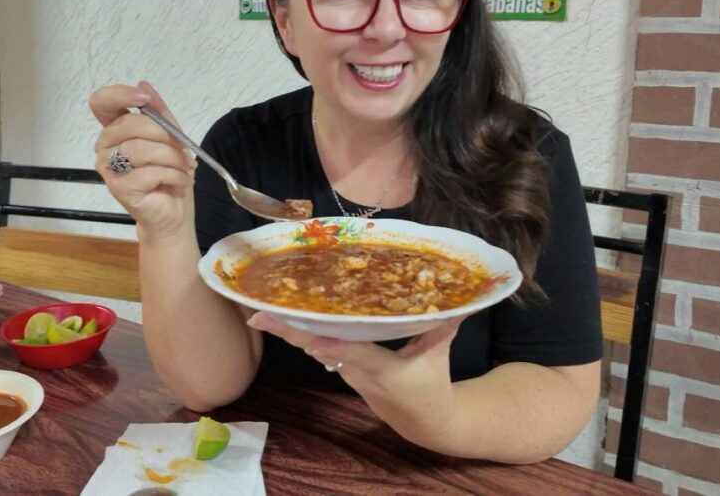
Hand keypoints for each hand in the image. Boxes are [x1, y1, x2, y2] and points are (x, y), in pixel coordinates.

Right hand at [90, 81, 197, 238]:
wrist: (173, 213)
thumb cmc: (169, 174)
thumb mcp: (171, 137)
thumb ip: (159, 112)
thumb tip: (143, 84)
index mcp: (115, 129)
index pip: (101, 102)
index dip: (119, 94)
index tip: (144, 99)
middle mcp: (105, 146)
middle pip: (129, 124)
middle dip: (164, 134)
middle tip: (185, 149)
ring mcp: (108, 168)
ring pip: (140, 149)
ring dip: (172, 157)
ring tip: (186, 167)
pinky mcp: (118, 188)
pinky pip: (148, 172)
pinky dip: (173, 175)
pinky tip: (182, 182)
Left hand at [247, 313, 463, 442]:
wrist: (422, 422)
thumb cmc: (432, 386)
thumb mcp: (439, 356)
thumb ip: (443, 326)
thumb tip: (461, 297)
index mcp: (384, 372)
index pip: (356, 355)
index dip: (332, 347)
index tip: (308, 338)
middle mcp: (357, 372)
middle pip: (319, 349)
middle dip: (289, 333)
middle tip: (258, 315)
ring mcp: (346, 371)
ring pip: (313, 348)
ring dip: (287, 330)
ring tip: (260, 308)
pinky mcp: (341, 368)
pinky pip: (317, 347)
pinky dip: (300, 332)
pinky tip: (281, 315)